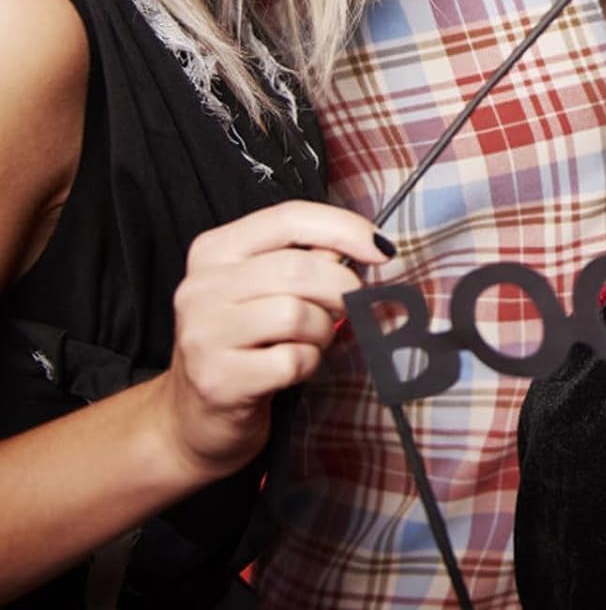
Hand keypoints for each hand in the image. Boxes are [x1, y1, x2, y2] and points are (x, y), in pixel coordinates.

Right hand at [159, 201, 390, 480]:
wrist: (193, 418)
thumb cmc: (242, 342)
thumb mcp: (263, 289)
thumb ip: (306, 258)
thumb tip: (366, 245)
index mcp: (214, 251)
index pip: (290, 218)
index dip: (345, 228)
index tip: (381, 248)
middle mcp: (201, 287)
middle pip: (299, 269)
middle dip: (341, 288)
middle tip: (347, 307)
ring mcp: (204, 335)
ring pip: (297, 314)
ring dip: (322, 330)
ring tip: (312, 339)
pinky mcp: (217, 380)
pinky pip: (291, 360)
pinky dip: (309, 363)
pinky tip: (294, 367)